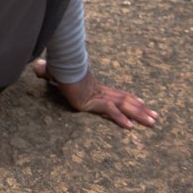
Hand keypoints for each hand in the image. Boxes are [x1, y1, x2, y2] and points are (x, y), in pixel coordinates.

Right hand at [34, 59, 157, 129]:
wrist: (58, 64)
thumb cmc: (57, 66)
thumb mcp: (53, 73)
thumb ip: (47, 72)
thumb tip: (36, 68)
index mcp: (95, 86)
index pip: (116, 93)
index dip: (130, 99)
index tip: (142, 103)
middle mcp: (100, 91)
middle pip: (125, 100)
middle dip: (142, 109)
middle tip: (156, 118)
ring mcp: (98, 95)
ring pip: (124, 106)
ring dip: (139, 114)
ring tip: (153, 123)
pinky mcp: (93, 100)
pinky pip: (110, 111)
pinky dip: (120, 119)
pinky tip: (130, 128)